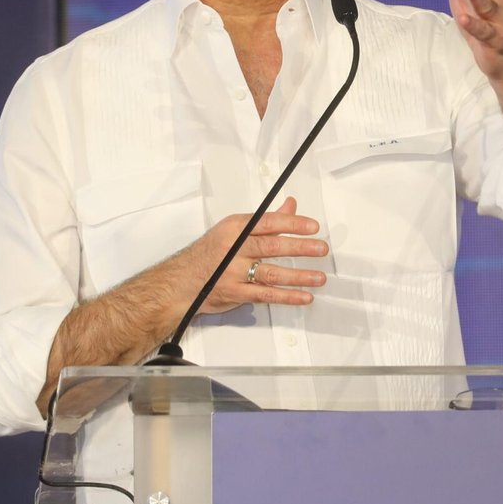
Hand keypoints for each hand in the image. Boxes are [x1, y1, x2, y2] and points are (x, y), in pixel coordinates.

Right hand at [186, 197, 327, 313]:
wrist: (181, 281)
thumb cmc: (210, 253)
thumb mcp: (234, 230)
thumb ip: (266, 221)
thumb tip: (290, 206)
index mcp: (236, 228)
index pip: (268, 222)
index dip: (292, 223)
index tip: (313, 226)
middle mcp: (234, 248)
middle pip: (271, 246)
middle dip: (300, 247)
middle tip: (321, 248)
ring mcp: (234, 272)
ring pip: (271, 272)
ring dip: (298, 276)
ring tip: (319, 277)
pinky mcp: (235, 293)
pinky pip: (265, 294)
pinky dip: (287, 296)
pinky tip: (304, 296)